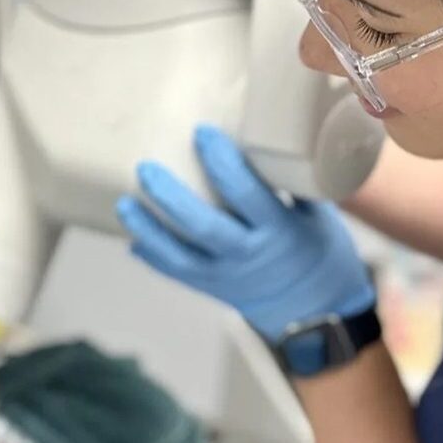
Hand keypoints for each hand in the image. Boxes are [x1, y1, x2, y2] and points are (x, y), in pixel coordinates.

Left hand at [116, 125, 374, 340]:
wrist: (317, 310)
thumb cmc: (318, 249)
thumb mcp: (319, 215)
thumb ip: (292, 183)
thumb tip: (268, 134)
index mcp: (280, 230)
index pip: (246, 193)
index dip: (222, 162)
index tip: (202, 132)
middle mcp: (249, 255)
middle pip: (203, 226)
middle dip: (171, 197)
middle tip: (145, 167)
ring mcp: (226, 276)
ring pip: (180, 255)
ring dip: (149, 229)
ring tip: (124, 203)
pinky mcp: (211, 289)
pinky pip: (178, 274)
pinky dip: (154, 257)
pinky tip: (131, 238)